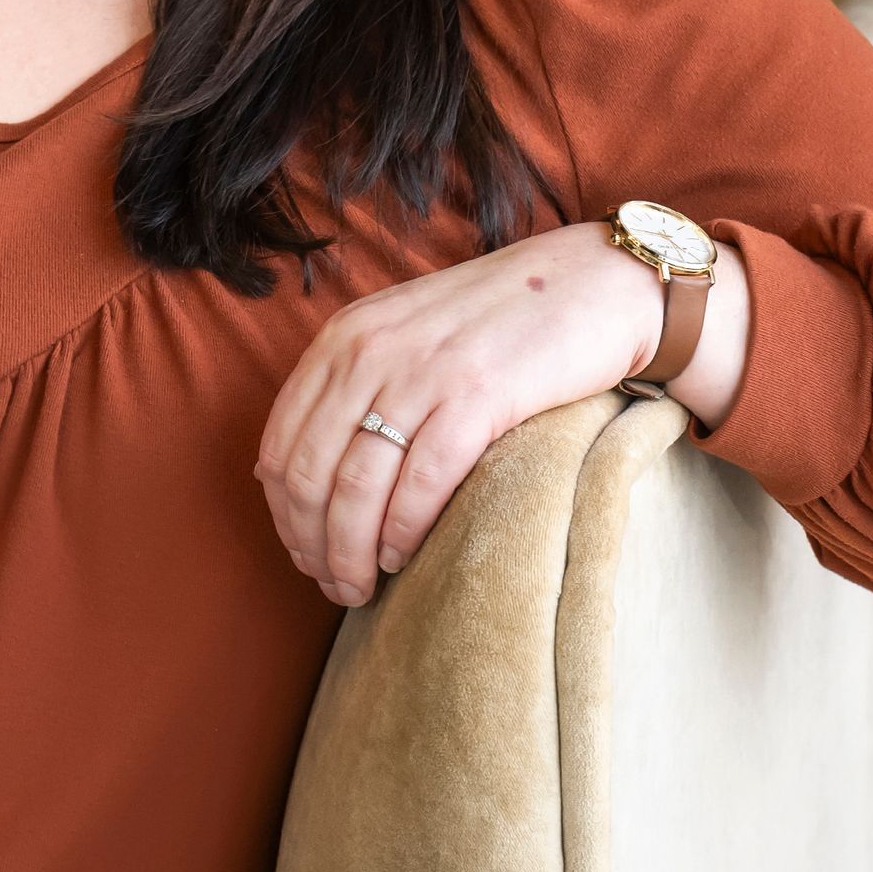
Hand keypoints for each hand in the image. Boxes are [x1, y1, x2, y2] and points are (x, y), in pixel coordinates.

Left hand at [253, 220, 667, 606]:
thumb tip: (303, 472)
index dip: (283, 513)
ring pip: (356, 487)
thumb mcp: (404, 334)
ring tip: (361, 587)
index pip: (280, 442)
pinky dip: (402, 531)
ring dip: (350, 552)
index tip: (303, 552)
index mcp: (343, 337)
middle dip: (312, 544)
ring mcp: (421, 372)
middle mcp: (369, 351)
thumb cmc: (499, 320)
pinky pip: (420, 482)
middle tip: (334, 586)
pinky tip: (401, 556)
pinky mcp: (477, 395)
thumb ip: (355, 384)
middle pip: (309, 473)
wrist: (591, 284)